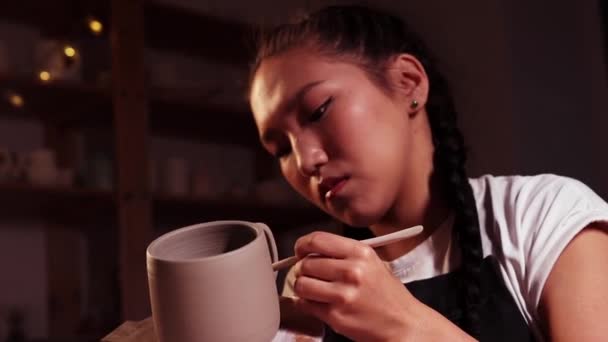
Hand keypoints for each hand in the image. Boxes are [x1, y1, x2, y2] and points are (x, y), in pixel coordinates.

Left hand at [291, 231, 474, 341]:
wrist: (404, 324)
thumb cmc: (387, 294)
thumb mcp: (372, 263)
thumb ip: (343, 254)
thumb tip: (309, 253)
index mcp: (361, 253)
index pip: (317, 240)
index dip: (302, 245)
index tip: (300, 251)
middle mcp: (352, 271)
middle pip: (306, 263)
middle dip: (303, 270)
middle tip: (310, 275)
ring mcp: (343, 295)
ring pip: (301, 284)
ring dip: (302, 288)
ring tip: (314, 291)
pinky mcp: (336, 316)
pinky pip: (305, 304)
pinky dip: (306, 304)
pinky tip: (318, 304)